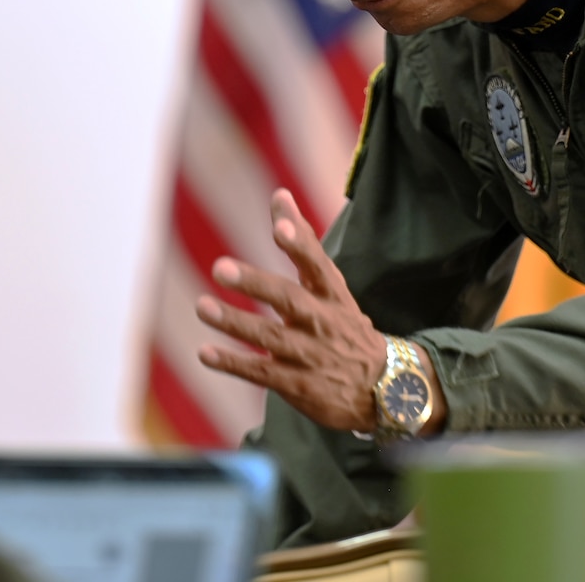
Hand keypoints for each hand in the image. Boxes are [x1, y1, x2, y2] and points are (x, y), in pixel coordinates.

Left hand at [195, 189, 388, 431]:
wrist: (382, 388)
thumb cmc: (345, 324)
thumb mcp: (331, 284)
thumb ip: (303, 240)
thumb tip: (280, 195)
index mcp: (332, 295)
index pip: (318, 265)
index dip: (300, 245)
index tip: (280, 227)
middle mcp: (322, 322)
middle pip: (288, 300)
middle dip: (255, 283)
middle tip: (219, 268)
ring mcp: (309, 356)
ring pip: (269, 337)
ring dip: (235, 322)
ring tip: (202, 306)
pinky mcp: (297, 385)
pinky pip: (260, 372)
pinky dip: (233, 363)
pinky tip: (205, 352)